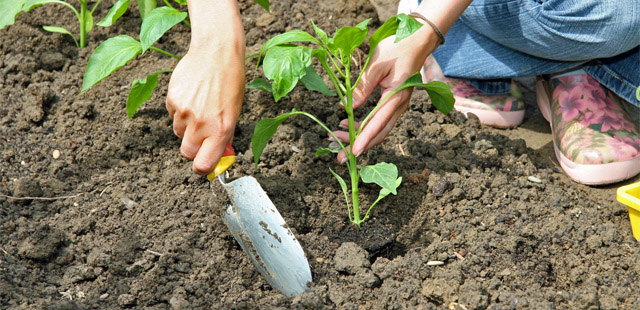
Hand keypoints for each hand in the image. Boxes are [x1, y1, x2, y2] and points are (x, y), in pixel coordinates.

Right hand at [166, 43, 244, 174]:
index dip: (202, 168)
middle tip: (201, 136)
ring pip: (179, 132)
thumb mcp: (234, 112)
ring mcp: (184, 113)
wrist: (216, 53)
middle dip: (192, 148)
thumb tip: (219, 155)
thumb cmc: (230, 82)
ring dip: (186, 126)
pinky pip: (173, 114)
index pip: (204, 165)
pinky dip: (180, 110)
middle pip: (186, 153)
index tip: (203, 166)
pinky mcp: (172, 100)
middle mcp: (201, 125)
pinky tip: (192, 95)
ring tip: (200, 106)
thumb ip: (225, 135)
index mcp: (221, 130)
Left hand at [334, 32, 435, 163]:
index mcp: (396, 97)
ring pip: (379, 130)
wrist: (417, 41)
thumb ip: (362, 87)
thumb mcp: (376, 64)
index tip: (352, 151)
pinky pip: (379, 121)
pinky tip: (346, 125)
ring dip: (359, 138)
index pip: (378, 123)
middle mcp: (399, 106)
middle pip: (379, 133)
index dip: (364, 139)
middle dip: (360, 146)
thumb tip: (347, 107)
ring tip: (337, 140)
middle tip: (341, 158)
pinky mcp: (393, 103)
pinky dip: (363, 128)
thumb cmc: (397, 48)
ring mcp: (398, 106)